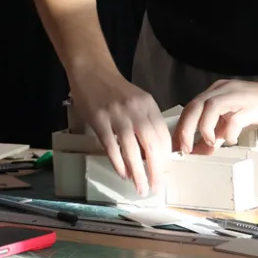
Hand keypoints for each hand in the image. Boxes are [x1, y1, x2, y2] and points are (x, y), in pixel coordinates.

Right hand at [69, 63, 171, 195]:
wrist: (91, 70)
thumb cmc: (115, 89)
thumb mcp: (137, 101)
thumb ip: (146, 122)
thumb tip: (153, 154)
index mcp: (149, 105)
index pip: (163, 137)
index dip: (165, 158)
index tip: (164, 173)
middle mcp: (136, 110)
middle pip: (152, 146)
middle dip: (156, 171)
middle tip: (155, 187)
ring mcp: (116, 115)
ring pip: (131, 150)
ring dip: (137, 173)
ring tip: (140, 187)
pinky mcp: (99, 119)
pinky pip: (111, 147)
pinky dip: (118, 163)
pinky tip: (122, 174)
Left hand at [174, 77, 257, 153]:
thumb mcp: (234, 121)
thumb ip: (218, 132)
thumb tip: (201, 149)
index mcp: (217, 92)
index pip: (191, 107)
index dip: (181, 127)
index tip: (177, 146)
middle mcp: (224, 90)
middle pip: (195, 106)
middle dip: (186, 129)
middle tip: (185, 149)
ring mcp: (238, 96)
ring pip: (210, 107)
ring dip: (204, 127)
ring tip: (208, 144)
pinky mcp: (252, 106)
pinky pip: (235, 118)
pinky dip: (229, 131)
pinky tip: (231, 140)